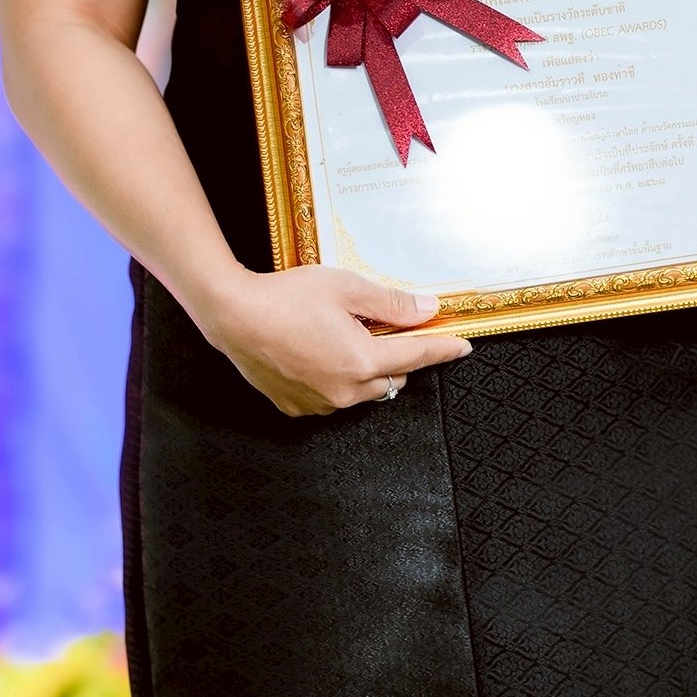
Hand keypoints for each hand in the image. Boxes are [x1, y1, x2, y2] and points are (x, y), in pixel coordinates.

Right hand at [202, 265, 472, 416]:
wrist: (233, 315)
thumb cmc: (288, 296)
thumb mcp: (347, 288)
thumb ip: (391, 304)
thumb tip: (427, 311)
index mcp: (361, 362)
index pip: (416, 357)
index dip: (442, 349)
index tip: (463, 346)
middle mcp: (344, 392)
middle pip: (391, 378)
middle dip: (397, 357)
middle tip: (387, 328)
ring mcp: (319, 404)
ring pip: (361, 391)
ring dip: (365, 370)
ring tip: (346, 335)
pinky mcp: (296, 408)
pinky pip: (331, 397)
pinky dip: (336, 379)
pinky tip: (320, 352)